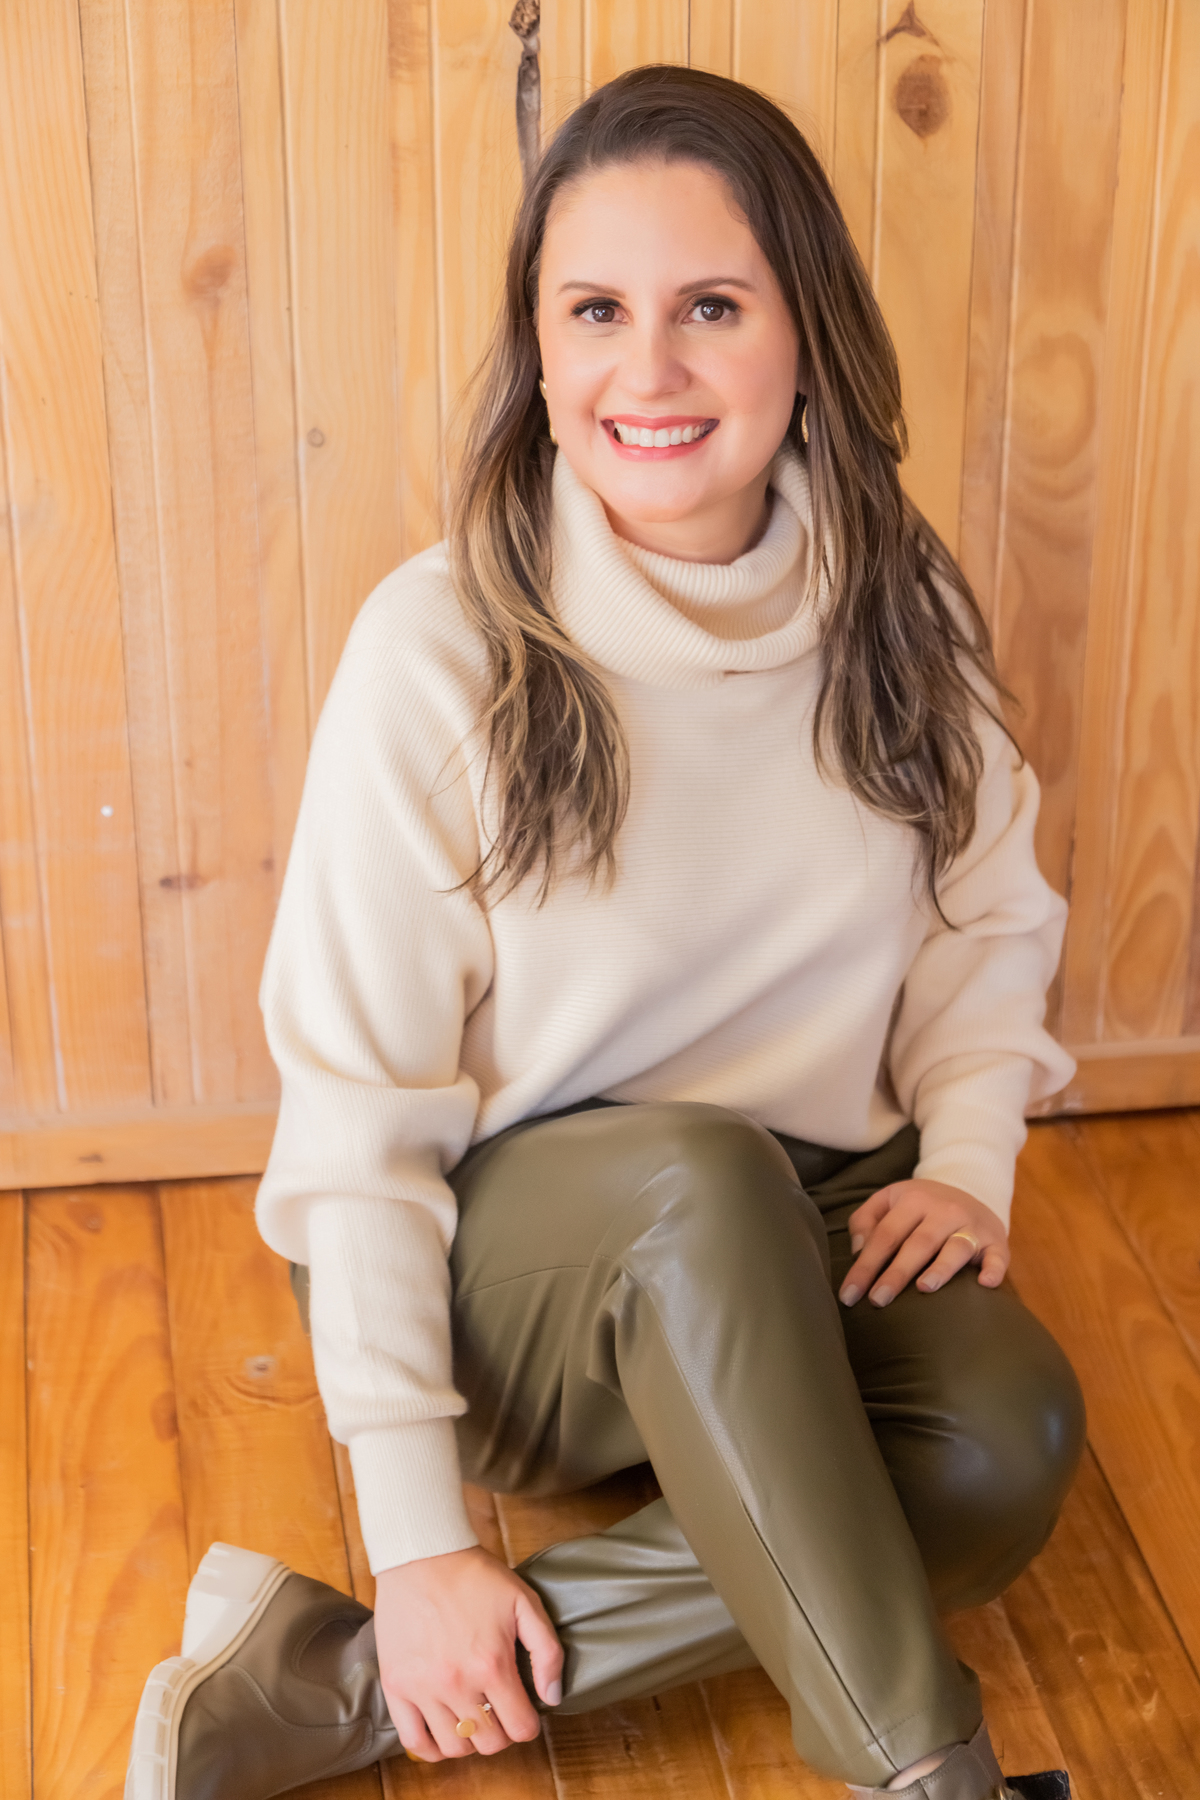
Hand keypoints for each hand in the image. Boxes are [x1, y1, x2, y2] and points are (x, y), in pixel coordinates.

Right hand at [374, 1544, 562, 1762]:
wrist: (422, 1554)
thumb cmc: (475, 1576)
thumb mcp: (524, 1602)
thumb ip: (547, 1651)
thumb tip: (551, 1697)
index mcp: (492, 1665)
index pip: (521, 1729)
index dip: (528, 1723)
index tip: (523, 1709)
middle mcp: (457, 1684)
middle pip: (489, 1743)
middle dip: (501, 1731)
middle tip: (498, 1710)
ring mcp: (423, 1688)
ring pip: (454, 1748)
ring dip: (469, 1739)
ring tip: (471, 1715)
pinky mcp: (396, 1686)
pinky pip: (413, 1741)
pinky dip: (431, 1747)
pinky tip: (442, 1730)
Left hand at [837, 1179, 1007, 1308]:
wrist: (971, 1188)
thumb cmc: (920, 1205)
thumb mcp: (889, 1200)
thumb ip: (865, 1220)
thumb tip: (858, 1250)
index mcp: (913, 1199)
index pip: (885, 1235)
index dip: (865, 1265)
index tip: (849, 1295)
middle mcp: (944, 1210)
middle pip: (918, 1243)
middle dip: (896, 1273)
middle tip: (878, 1300)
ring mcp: (972, 1225)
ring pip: (956, 1246)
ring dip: (941, 1267)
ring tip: (924, 1287)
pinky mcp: (996, 1241)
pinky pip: (998, 1256)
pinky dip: (994, 1269)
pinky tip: (985, 1284)